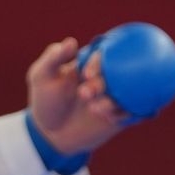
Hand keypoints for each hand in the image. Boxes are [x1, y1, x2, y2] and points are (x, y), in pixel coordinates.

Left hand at [26, 38, 127, 156]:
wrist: (51, 133)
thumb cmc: (46, 99)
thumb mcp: (42, 76)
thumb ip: (54, 57)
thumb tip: (71, 42)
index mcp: (90, 63)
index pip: (102, 55)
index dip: (98, 63)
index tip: (86, 75)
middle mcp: (106, 77)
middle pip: (117, 73)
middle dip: (103, 83)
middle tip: (84, 94)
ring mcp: (114, 96)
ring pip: (127, 92)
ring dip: (112, 100)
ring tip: (93, 109)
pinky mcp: (120, 115)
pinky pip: (132, 111)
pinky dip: (122, 113)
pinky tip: (108, 119)